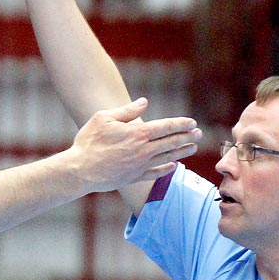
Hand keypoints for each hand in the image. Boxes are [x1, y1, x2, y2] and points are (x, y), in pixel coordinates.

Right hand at [68, 98, 200, 192]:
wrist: (80, 171)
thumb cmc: (89, 141)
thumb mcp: (104, 118)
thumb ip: (127, 111)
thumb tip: (144, 102)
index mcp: (137, 133)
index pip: (166, 127)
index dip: (181, 124)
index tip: (192, 123)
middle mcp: (143, 150)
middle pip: (171, 142)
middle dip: (187, 137)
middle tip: (199, 134)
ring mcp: (140, 166)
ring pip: (167, 158)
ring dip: (182, 152)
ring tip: (192, 147)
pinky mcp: (135, 177)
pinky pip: (156, 173)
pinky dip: (167, 169)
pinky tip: (174, 166)